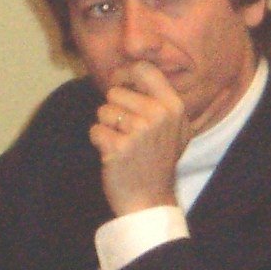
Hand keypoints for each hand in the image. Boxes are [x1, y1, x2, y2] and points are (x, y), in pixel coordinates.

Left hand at [91, 62, 189, 216]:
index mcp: (174, 106)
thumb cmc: (157, 160)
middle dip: (114, 109)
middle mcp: (159, 115)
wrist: (150, 199)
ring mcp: (140, 131)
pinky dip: (99, 141)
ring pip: (103, 111)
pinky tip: (113, 154)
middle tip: (127, 132)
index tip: (118, 84)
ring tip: (123, 144)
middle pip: (116, 92)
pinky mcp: (119, 147)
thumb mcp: (175, 127)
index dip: (124, 74)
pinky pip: (95, 130)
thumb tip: (134, 70)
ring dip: (107, 127)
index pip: (144, 69)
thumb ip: (160, 99)